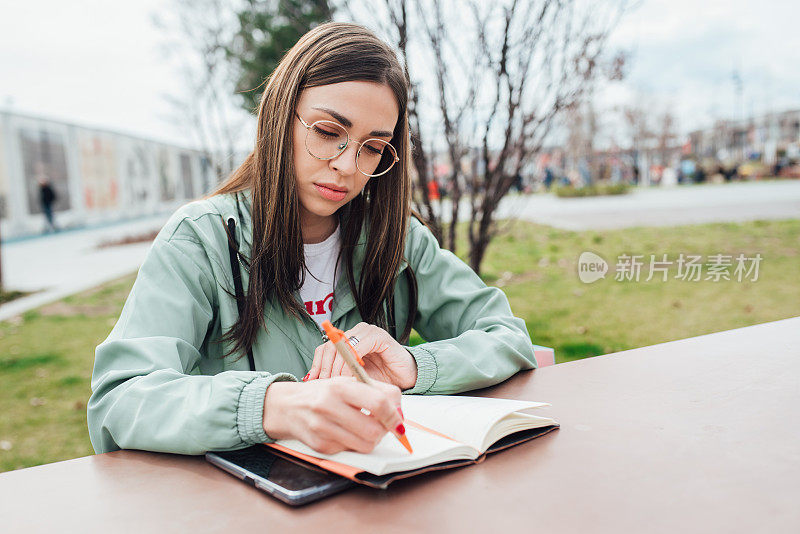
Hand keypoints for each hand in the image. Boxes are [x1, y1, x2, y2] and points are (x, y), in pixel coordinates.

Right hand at [262, 377, 402, 454]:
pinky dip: (354, 443)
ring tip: (365, 427)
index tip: (399, 420)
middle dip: (385, 430)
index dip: (395, 414)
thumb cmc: (321, 393)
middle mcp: (328, 407)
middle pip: (374, 430)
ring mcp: (322, 429)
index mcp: (339, 387)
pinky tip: (346, 432)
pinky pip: (350, 450)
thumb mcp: (346, 383)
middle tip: (383, 425)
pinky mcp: (320, 445)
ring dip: (372, 439)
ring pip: (365, 445)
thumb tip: (399, 411)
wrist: (286, 406)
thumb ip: (375, 392)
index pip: (378, 403)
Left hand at [307, 322, 417, 389]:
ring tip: (338, 383)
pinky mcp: (378, 335)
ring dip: (337, 366)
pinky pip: (358, 346)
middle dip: (325, 368)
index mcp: (347, 341)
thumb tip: (310, 381)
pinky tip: (352, 375)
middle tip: (325, 385)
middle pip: (330, 346)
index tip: (312, 382)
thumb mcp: (353, 379)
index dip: (316, 365)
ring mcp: (367, 331)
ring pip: (342, 346)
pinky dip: (352, 362)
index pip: (324, 349)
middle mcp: (355, 332)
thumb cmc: (381, 379)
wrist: (406, 378)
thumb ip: (336, 375)